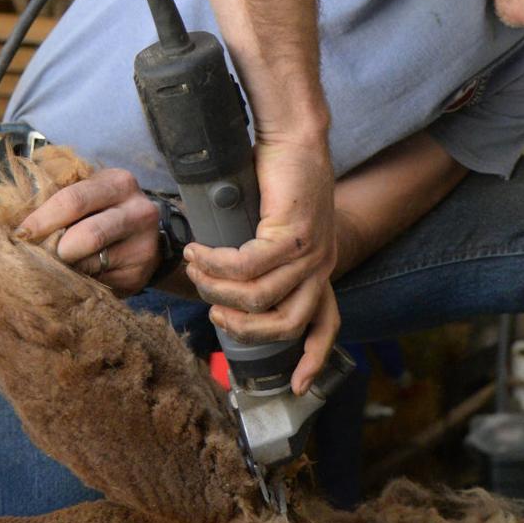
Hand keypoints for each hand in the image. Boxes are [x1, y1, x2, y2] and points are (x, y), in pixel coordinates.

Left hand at [14, 168, 159, 297]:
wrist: (145, 235)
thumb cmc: (101, 210)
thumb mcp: (87, 193)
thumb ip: (58, 201)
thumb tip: (19, 227)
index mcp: (118, 183)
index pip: (73, 200)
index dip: (42, 220)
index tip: (20, 234)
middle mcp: (138, 211)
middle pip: (88, 235)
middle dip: (57, 249)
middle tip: (40, 256)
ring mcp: (143, 245)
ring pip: (92, 263)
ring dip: (67, 268)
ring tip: (57, 266)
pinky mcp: (139, 274)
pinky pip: (99, 282)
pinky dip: (80, 282)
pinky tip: (77, 276)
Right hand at [183, 135, 338, 393]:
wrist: (294, 136)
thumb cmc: (280, 176)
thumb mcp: (275, 228)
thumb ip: (262, 257)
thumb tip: (222, 281)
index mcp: (320, 268)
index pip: (326, 324)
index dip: (312, 359)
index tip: (295, 386)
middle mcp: (322, 264)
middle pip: (286, 324)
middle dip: (244, 328)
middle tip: (215, 313)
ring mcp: (311, 251)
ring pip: (259, 298)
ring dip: (219, 290)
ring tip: (197, 271)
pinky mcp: (292, 234)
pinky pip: (245, 266)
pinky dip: (215, 263)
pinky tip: (199, 251)